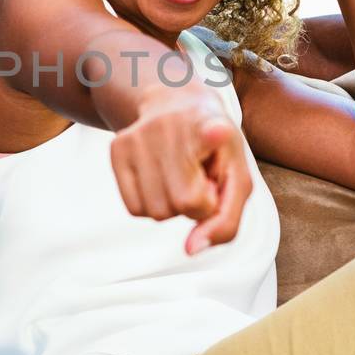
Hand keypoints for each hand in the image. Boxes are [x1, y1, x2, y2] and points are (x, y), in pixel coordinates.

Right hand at [108, 89, 253, 254]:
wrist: (175, 105)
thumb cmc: (214, 152)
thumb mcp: (236, 180)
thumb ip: (226, 221)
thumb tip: (191, 249)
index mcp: (214, 125)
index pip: (211, 136)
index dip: (212, 137)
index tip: (217, 130)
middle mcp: (174, 125)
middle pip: (183, 203)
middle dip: (196, 206)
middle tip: (199, 180)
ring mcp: (141, 134)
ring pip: (155, 212)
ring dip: (172, 207)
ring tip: (179, 178)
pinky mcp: (117, 146)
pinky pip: (134, 208)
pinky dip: (150, 205)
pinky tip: (159, 179)